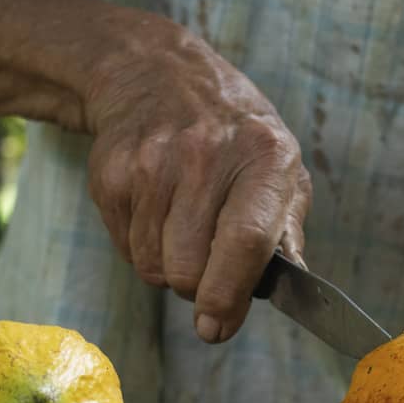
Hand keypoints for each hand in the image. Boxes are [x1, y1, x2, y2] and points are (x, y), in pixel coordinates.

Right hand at [0, 0, 310, 344]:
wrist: (157, 75)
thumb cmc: (234, 135)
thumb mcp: (281, 167)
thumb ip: (287, 232)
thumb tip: (291, 290)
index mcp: (265, 156)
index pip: (246, 241)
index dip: (228, 296)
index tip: (217, 327)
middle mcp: (207, 154)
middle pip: (189, 269)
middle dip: (197, 286)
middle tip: (207, 263)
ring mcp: (154, 161)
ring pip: (153, 266)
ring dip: (168, 265)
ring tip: (182, 223)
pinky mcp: (112, 172)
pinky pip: (125, 248)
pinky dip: (141, 245)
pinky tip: (155, 208)